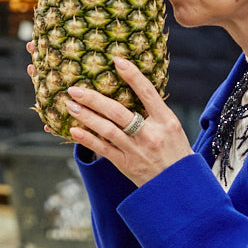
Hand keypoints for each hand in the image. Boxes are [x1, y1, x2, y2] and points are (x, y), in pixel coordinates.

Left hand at [27, 46, 191, 186]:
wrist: (178, 186)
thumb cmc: (175, 152)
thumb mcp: (173, 127)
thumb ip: (155, 110)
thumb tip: (133, 86)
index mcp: (166, 121)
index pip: (148, 93)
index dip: (132, 75)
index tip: (117, 60)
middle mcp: (150, 134)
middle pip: (118, 112)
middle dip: (94, 99)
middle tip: (75, 88)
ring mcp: (136, 150)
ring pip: (107, 130)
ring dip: (86, 116)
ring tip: (70, 105)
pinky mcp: (126, 164)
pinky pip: (103, 149)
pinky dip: (87, 139)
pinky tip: (74, 130)